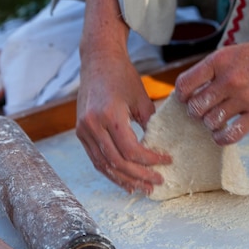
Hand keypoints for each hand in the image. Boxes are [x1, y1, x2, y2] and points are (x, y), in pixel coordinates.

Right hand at [75, 0, 170, 194]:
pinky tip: (125, 182)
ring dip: (125, 180)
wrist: (98, 60)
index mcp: (109, 115)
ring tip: (143, 188)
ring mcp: (83, 130)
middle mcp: (92, 125)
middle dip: (140, 176)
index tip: (167, 162)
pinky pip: (96, 159)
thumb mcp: (142, 99)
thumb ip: (150, 125)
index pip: (131, 150)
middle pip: (118, 162)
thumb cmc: (123, 76)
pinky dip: (111, 173)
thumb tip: (159, 150)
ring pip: (105, 166)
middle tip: (157, 182)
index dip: (150, 161)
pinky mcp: (81, 133)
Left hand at [175, 26, 248, 144]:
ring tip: (217, 120)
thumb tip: (201, 87)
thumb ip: (219, 68)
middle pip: (196, 107)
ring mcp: (245, 98)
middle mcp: (229, 80)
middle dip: (196, 112)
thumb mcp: (238, 50)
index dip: (182, 95)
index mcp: (221, 60)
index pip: (185, 84)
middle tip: (203, 112)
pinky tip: (222, 135)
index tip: (187, 99)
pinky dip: (222, 138)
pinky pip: (231, 135)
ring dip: (210, 124)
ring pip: (211, 122)